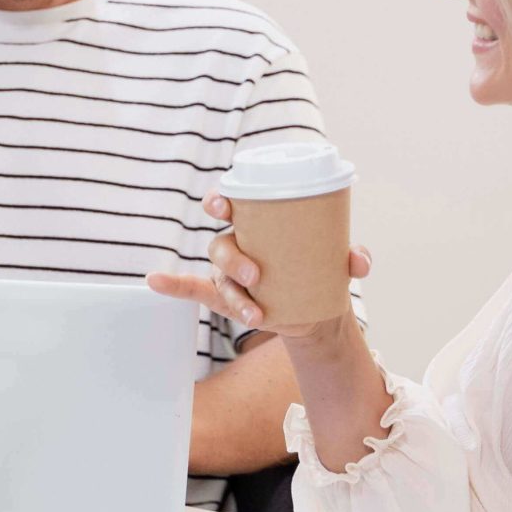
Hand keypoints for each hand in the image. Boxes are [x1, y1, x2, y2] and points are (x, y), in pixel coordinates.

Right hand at [146, 191, 372, 341]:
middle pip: (221, 242)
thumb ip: (351, 257)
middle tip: (256, 275)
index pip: (230, 201)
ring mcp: (228, 273)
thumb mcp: (339, 263)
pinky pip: (191, 289)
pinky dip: (172, 284)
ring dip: (233, 292)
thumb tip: (357, 260)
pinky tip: (155, 280)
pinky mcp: (224, 298)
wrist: (317, 309)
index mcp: (258, 224)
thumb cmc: (321, 271)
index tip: (223, 205)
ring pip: (218, 275)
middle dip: (233, 257)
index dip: (219, 198)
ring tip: (255, 312)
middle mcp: (238, 244)